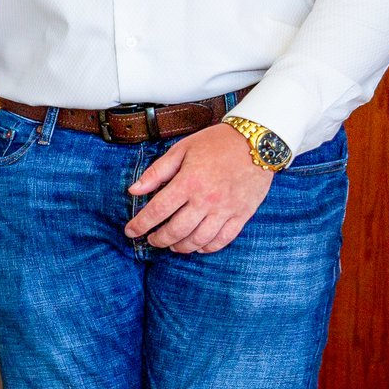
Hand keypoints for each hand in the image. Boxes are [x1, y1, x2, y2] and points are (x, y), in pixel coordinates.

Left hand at [126, 123, 272, 252]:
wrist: (258, 141)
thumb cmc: (216, 143)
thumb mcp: (181, 150)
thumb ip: (156, 172)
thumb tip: (133, 191)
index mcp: (188, 182)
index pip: (157, 211)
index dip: (140, 225)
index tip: (130, 231)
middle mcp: (206, 200)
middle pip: (176, 230)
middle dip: (159, 239)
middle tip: (151, 240)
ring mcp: (226, 209)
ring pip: (199, 239)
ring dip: (181, 247)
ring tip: (172, 246)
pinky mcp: (242, 214)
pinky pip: (223, 239)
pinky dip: (208, 247)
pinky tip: (198, 246)